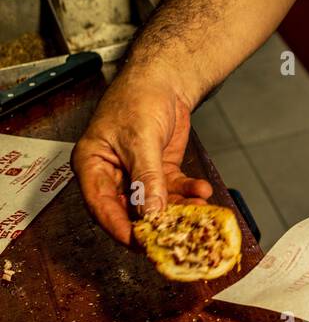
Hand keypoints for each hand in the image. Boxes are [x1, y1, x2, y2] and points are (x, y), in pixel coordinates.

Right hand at [72, 73, 211, 244]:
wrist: (165, 77)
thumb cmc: (139, 98)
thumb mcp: (141, 139)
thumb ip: (146, 177)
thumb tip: (150, 213)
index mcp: (92, 165)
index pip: (101, 206)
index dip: (119, 228)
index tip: (140, 244)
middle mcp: (112, 174)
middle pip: (128, 209)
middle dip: (153, 223)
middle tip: (175, 237)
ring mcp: (136, 174)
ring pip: (154, 203)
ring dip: (177, 210)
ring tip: (199, 214)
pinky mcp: (158, 170)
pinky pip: (172, 189)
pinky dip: (187, 193)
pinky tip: (202, 193)